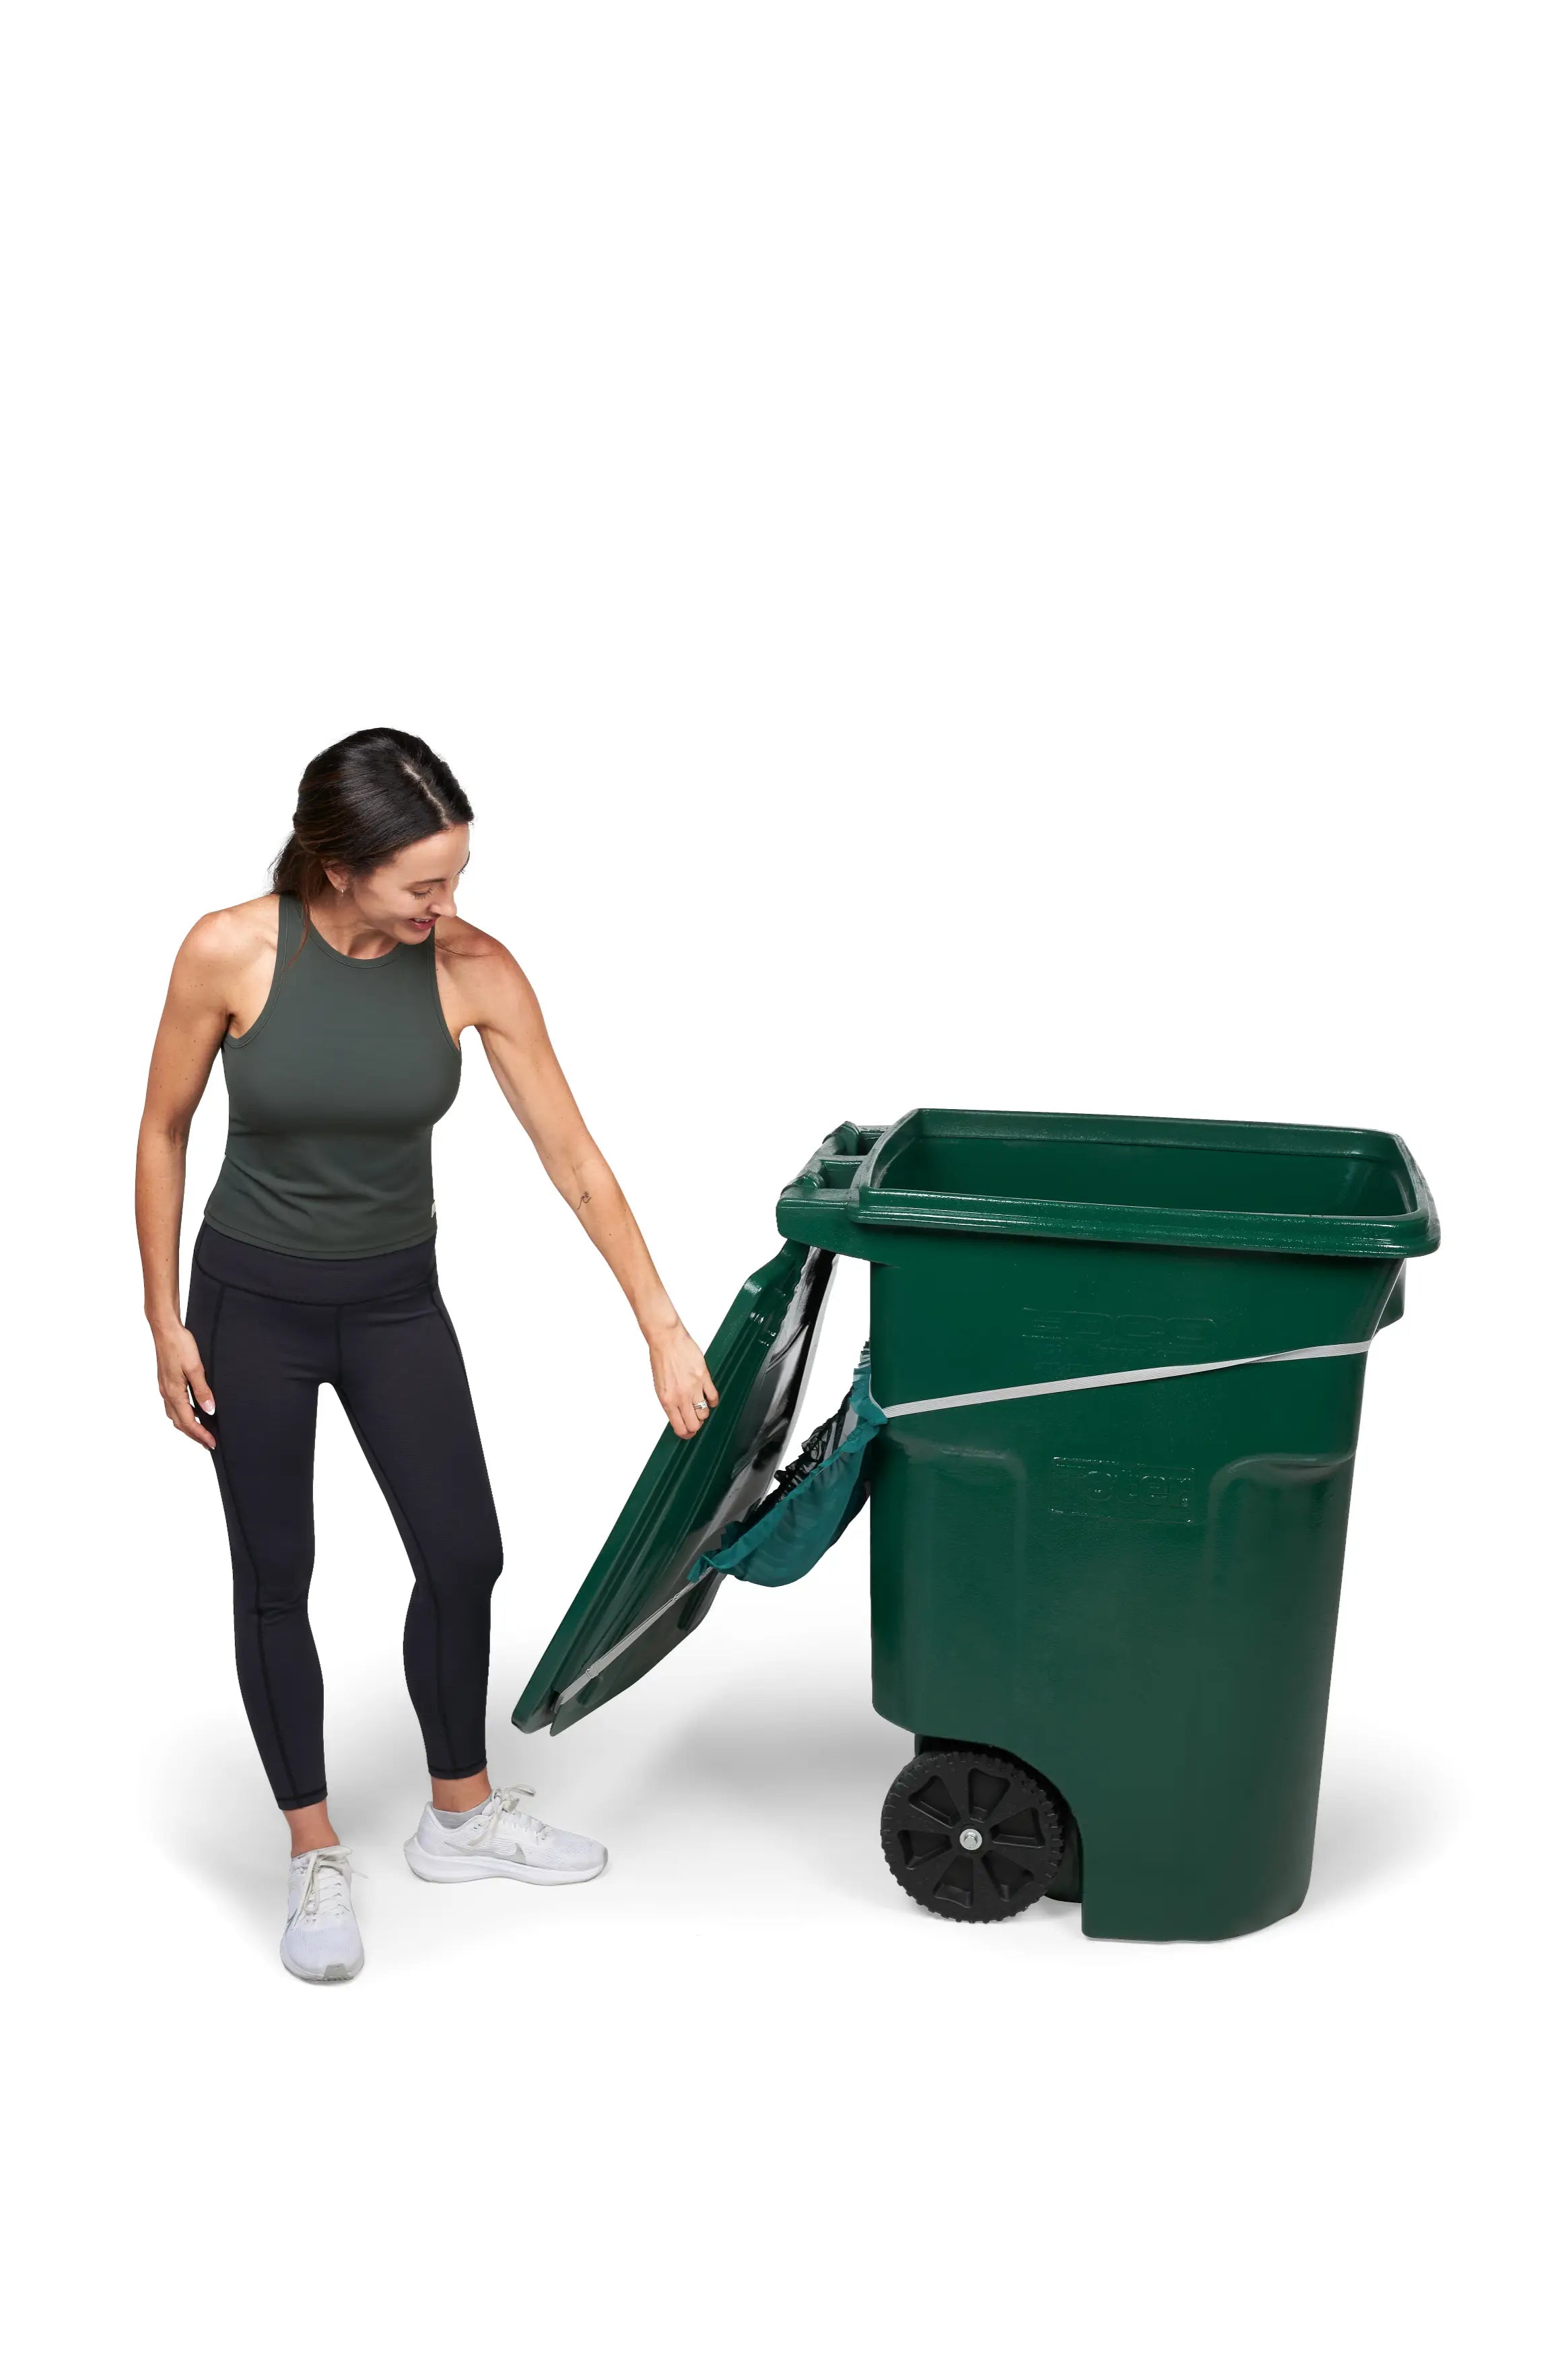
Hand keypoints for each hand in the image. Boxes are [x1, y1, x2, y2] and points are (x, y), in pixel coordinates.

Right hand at [153, 1323, 216, 1448]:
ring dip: (187, 1425)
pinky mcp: (166, 1382)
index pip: (188, 1421)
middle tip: (208, 1443)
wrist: (165, 1330)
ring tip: (201, 1431)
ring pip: (175, 1415)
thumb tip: (210, 1410)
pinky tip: (192, 1411)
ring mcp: (164, 1388)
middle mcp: (166, 1393)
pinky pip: (173, 1405)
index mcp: (173, 1392)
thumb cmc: (179, 1345)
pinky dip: (183, 1414)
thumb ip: (202, 1391)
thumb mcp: (195, 1368)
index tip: (212, 1443)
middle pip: (180, 1422)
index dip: (200, 1434)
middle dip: (194, 1435)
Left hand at [648, 1321, 718, 1438]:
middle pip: (694, 1424)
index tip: (688, 1433)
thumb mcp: (659, 1386)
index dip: (686, 1434)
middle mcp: (680, 1397)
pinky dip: (713, 1401)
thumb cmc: (661, 1359)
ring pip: (705, 1413)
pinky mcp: (704, 1377)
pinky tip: (709, 1397)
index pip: (680, 1427)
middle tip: (696, 1422)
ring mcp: (694, 1388)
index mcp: (667, 1401)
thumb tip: (677, 1415)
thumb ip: (669, 1402)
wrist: (667, 1340)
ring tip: (700, 1406)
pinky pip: (713, 1397)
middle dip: (696, 1426)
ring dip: (704, 1413)